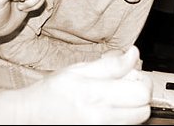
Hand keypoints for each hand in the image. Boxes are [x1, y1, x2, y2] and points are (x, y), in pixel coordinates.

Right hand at [25, 46, 151, 123]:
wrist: (29, 117)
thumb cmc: (51, 93)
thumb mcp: (78, 70)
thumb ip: (110, 64)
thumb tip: (133, 54)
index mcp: (96, 95)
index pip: (141, 93)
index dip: (142, 81)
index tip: (133, 74)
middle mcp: (101, 118)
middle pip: (144, 111)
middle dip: (139, 95)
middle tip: (126, 85)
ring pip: (136, 122)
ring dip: (132, 108)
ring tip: (115, 97)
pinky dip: (123, 118)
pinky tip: (108, 109)